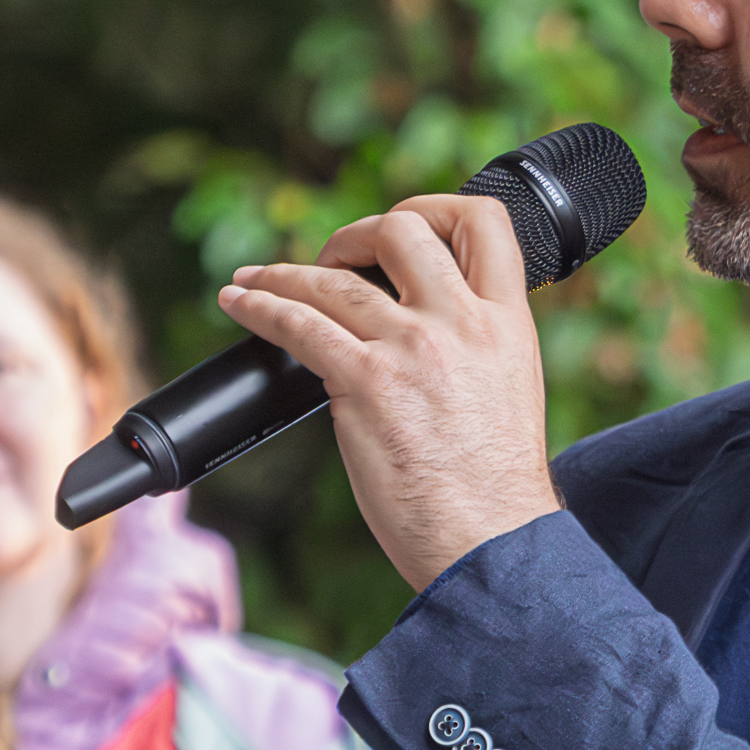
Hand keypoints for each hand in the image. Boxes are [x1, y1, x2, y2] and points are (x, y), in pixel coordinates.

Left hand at [216, 195, 561, 590]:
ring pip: (338, 279)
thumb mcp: (509, 388)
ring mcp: (414, 348)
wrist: (490, 541)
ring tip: (257, 280)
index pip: (484, 222)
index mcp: (508, 320)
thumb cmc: (495, 486)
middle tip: (332, 260)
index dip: (438, 207)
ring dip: (286, 272)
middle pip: (404, 230)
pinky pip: (299, 325)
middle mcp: (463, 322)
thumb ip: (472, 344)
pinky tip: (241, 304)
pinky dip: (261, 308)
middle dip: (357, 233)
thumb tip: (415, 328)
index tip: (406, 225)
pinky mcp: (367, 383)